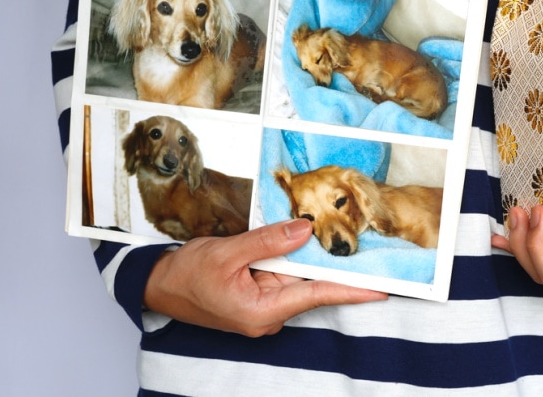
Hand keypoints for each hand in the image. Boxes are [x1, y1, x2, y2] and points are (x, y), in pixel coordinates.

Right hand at [144, 219, 386, 335]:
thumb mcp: (227, 253)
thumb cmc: (186, 276)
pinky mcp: (259, 294)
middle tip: (370, 251)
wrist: (160, 285)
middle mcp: (268, 313)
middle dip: (337, 268)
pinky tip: (304, 240)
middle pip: (311, 285)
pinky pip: (284, 274)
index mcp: (260, 311)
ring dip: (312, 258)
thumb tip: (304, 230)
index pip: (316, 296)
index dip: (351, 291)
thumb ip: (267, 241)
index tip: (382, 289)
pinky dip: (294, 258)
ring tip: (340, 239)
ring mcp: (264, 305)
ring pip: (298, 277)